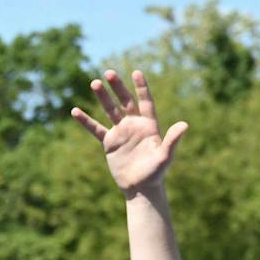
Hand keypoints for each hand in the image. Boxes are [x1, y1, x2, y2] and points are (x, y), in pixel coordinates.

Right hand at [69, 69, 188, 196]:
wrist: (140, 187)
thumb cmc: (156, 172)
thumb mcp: (165, 156)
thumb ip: (173, 140)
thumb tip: (184, 125)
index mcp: (149, 125)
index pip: (145, 101)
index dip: (141, 87)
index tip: (136, 72)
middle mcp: (134, 125)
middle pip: (125, 101)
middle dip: (118, 87)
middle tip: (109, 73)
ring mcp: (121, 133)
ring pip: (110, 111)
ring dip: (102, 97)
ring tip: (94, 83)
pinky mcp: (109, 143)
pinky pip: (95, 129)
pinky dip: (86, 121)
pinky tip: (75, 111)